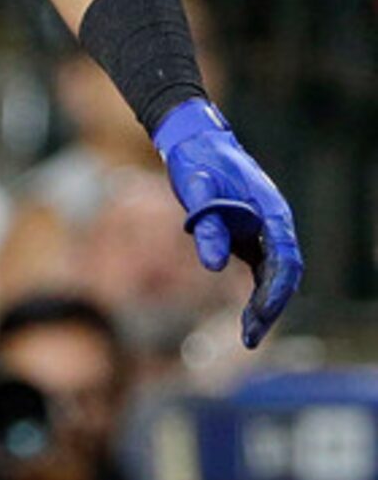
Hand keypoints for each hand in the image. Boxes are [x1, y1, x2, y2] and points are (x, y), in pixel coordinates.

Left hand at [154, 99, 302, 345]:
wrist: (196, 142)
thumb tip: (213, 267)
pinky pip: (260, 271)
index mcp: (271, 212)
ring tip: (248, 336)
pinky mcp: (249, 237)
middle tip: (250, 337)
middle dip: (271, 308)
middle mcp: (275, 225)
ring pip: (274, 276)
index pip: (284, 259)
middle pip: (283, 274)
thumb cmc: (198, 163)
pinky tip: (248, 317)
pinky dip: (257, 294)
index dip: (275, 290)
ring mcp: (264, 232)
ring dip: (265, 306)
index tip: (262, 315)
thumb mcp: (197, 191)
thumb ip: (207, 226)